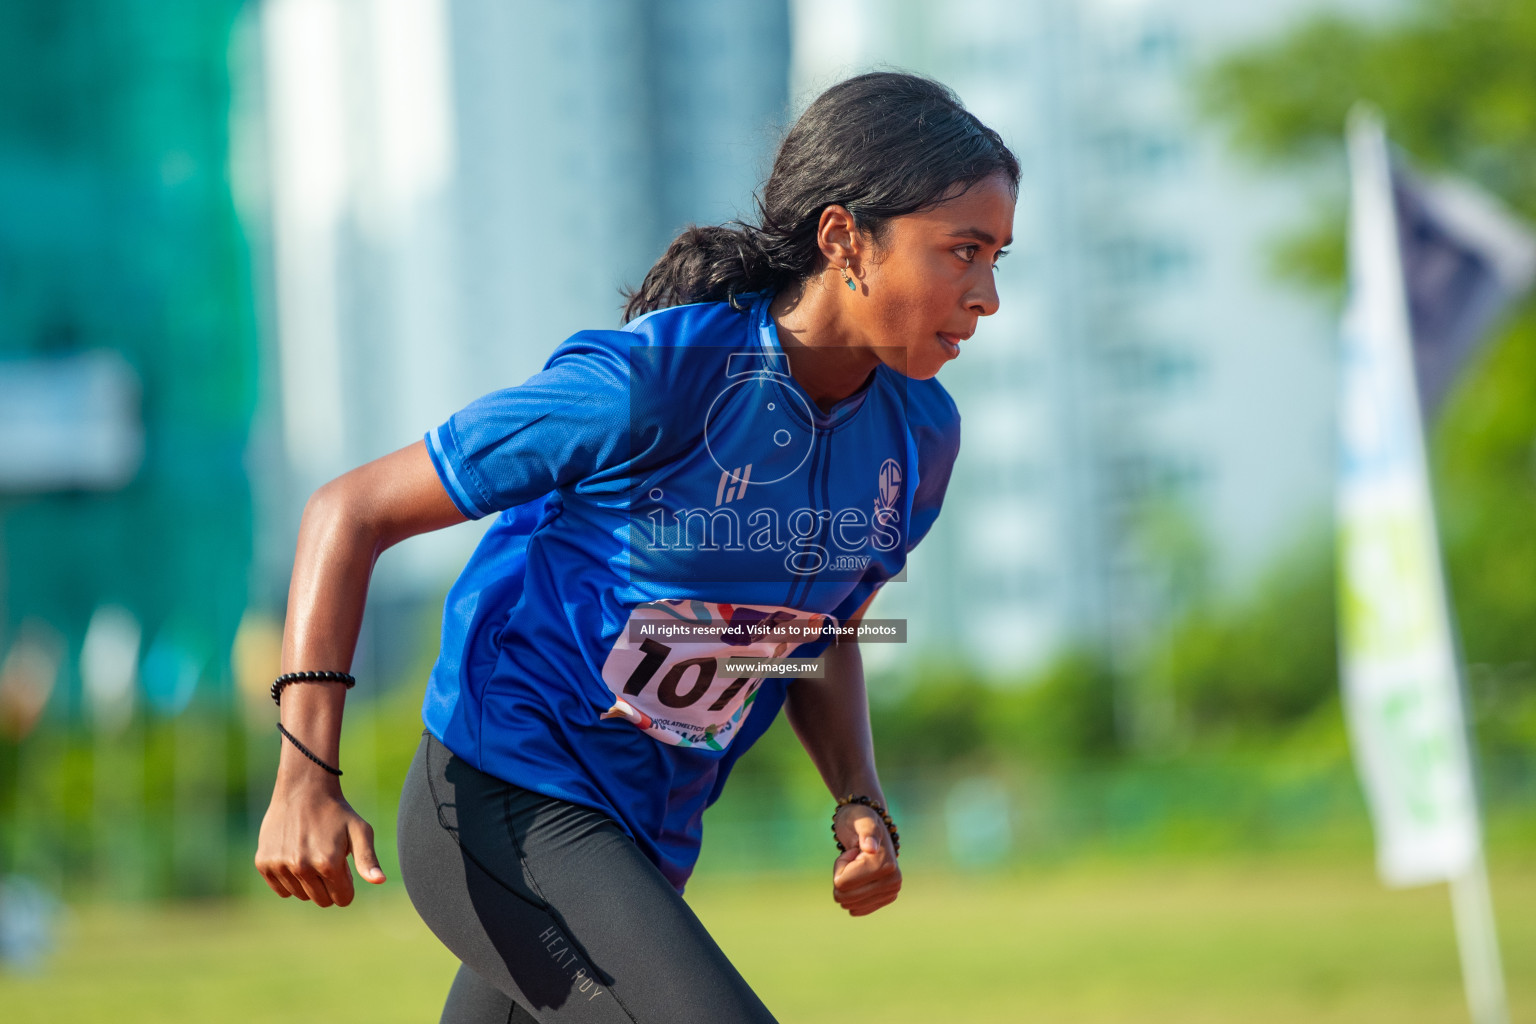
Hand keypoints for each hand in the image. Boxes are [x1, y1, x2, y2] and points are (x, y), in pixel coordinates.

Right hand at [255, 777, 384, 907]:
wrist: (303, 790)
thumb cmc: (336, 812)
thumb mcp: (360, 831)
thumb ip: (368, 859)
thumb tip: (379, 881)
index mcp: (328, 862)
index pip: (342, 898)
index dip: (347, 885)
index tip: (344, 868)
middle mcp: (302, 866)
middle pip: (322, 900)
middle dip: (329, 886)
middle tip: (328, 860)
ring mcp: (280, 865)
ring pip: (301, 896)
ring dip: (309, 883)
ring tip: (311, 855)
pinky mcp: (263, 863)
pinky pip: (281, 890)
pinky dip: (290, 881)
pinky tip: (295, 859)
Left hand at [831, 804, 900, 915]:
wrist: (869, 828)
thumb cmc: (860, 820)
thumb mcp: (860, 820)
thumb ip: (866, 830)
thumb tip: (870, 847)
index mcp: (886, 865)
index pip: (842, 884)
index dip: (840, 865)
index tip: (854, 851)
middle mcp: (893, 882)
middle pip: (844, 898)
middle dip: (842, 876)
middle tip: (854, 858)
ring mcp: (891, 892)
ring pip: (848, 905)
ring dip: (847, 883)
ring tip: (858, 865)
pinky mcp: (886, 899)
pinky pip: (857, 910)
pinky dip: (853, 893)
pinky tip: (861, 878)